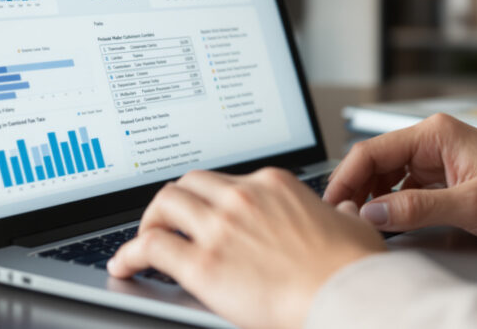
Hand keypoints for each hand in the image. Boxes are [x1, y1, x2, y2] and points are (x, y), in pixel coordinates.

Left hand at [108, 168, 385, 328]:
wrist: (346, 295)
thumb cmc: (351, 268)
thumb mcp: (351, 225)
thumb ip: (337, 213)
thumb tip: (342, 212)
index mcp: (274, 184)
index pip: (225, 180)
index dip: (208, 198)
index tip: (202, 212)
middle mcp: (242, 197)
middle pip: (188, 184)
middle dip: (173, 202)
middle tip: (166, 221)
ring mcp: (220, 227)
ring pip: (163, 205)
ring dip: (148, 221)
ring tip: (143, 240)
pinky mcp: (202, 264)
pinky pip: (150, 248)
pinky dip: (129, 254)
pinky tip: (124, 265)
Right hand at [323, 113, 476, 242]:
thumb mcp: (473, 206)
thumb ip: (418, 209)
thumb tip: (373, 214)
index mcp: (436, 133)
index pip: (372, 151)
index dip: (346, 179)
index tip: (332, 206)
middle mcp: (433, 140)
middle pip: (375, 163)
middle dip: (355, 191)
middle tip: (343, 221)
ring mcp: (438, 159)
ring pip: (387, 177)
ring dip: (372, 199)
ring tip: (362, 225)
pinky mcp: (445, 177)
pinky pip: (405, 188)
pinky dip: (392, 205)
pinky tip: (387, 224)